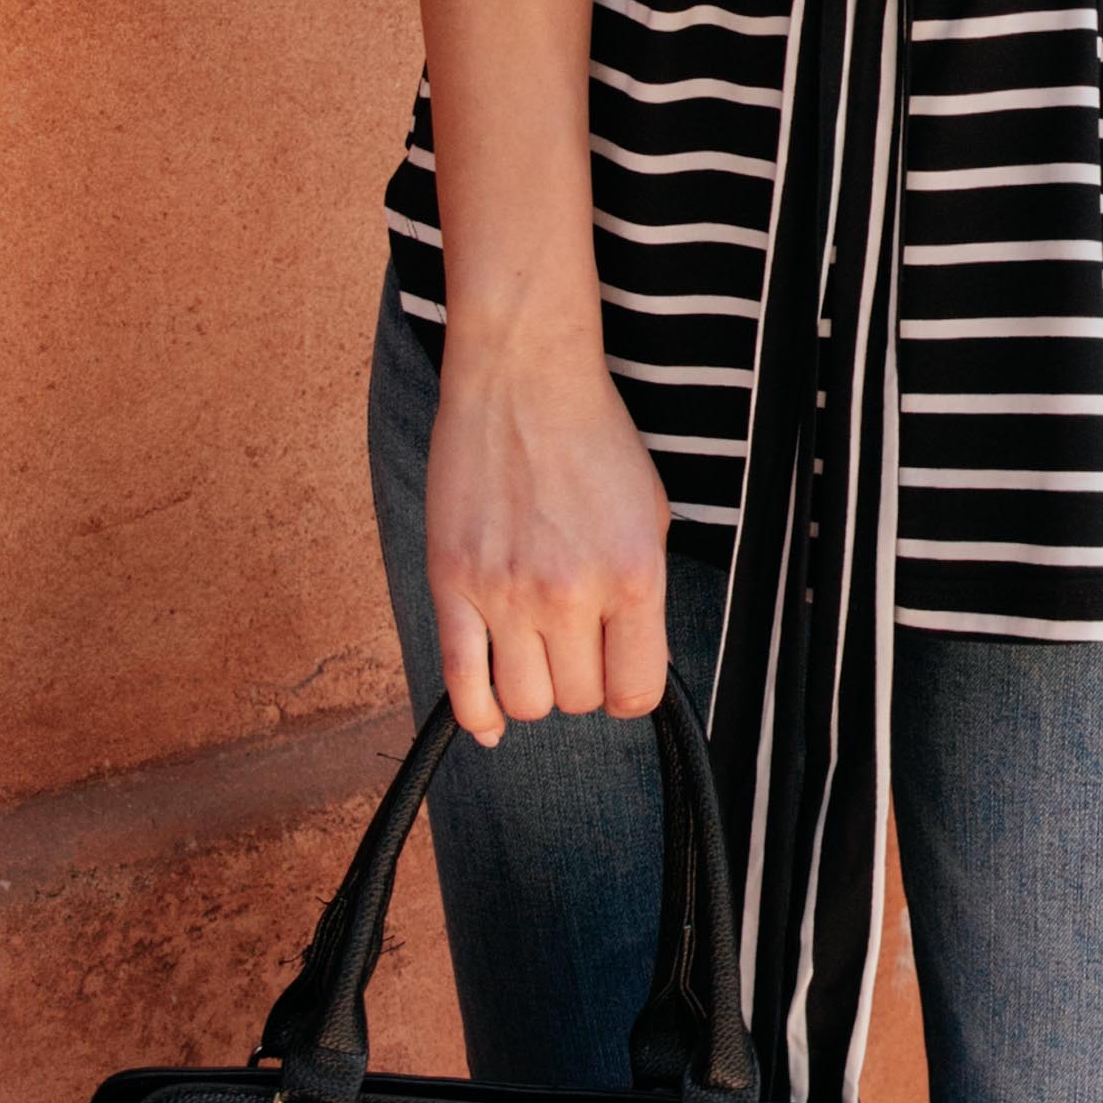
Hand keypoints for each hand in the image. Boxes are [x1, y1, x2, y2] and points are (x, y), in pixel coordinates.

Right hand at [425, 329, 670, 737]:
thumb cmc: (592, 442)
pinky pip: (461, 681)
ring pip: (525, 700)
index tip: (620, 672)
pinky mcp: (452, 583)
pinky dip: (478, 714)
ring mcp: (505, 591)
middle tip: (575, 643)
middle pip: (579, 699)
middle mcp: (569, 592)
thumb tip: (628, 665)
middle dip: (582, 681)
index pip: (636, 692)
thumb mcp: (650, 518)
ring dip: (535, 689)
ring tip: (536, 654)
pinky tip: (490, 720)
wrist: (523, 382)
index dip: (630, 690)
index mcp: (631, 576)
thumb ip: (642, 598)